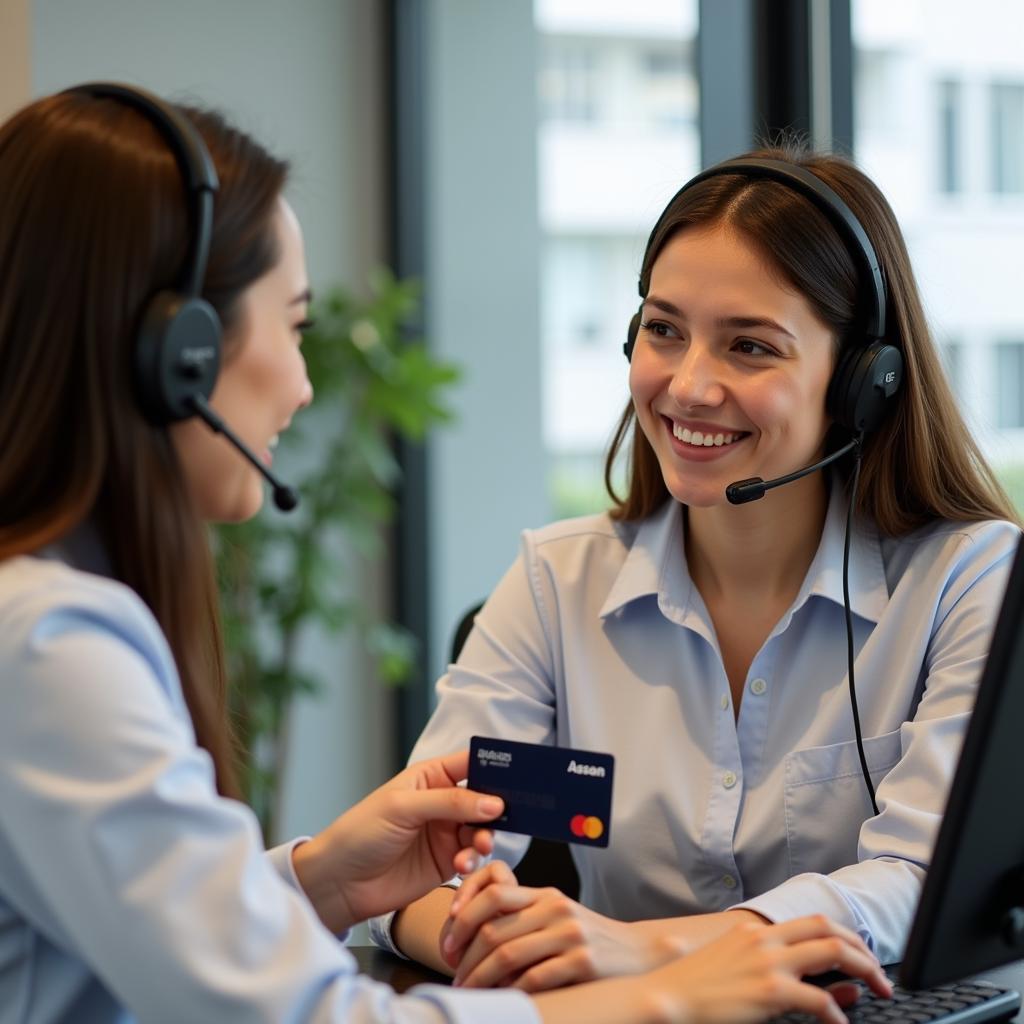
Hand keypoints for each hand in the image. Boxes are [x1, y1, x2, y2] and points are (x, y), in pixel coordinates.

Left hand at [292, 750, 502, 932]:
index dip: (495, 767)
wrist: (340, 882)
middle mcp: (443, 803)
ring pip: (482, 829)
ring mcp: (446, 833)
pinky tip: (461, 866)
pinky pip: (472, 857)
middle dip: (497, 807)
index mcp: (431, 777)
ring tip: (477, 847)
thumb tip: (493, 802)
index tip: (519, 775)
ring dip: (484, 837)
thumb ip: (450, 802)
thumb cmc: (361, 832)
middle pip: (485, 798)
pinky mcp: (446, 862)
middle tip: (505, 817)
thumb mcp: (403, 808)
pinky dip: (473, 861)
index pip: (471, 764)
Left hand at [442, 861, 674, 990]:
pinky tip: (503, 1001)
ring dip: (481, 980)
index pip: (493, 892)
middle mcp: (555, 909)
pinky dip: (512, 992)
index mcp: (545, 894)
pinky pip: (534, 979)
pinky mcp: (582, 961)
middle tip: (454, 979)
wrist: (637, 954)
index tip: (449, 944)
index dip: (463, 918)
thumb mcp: (556, 917)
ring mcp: (569, 934)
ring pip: (508, 955)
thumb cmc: (588, 939)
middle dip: (466, 959)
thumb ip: (523, 919)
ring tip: (470, 994)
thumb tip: (472, 941)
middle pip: (494, 929)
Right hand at [644, 915, 891, 1023]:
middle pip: (828, 928)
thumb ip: (770, 969)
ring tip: (879, 991)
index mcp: (755, 931)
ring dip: (864, 970)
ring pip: (833, 951)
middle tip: (880, 977)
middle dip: (862, 950)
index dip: (844, 936)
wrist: (667, 997)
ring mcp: (769, 962)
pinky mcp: (770, 990)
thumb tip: (805, 978)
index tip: (859, 958)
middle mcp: (765, 938)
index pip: (812, 922)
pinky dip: (837, 1013)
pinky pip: (820, 1001)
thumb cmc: (695, 990)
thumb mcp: (734, 970)